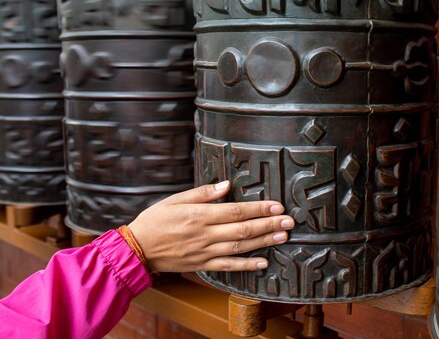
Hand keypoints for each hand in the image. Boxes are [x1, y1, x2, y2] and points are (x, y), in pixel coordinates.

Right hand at [127, 181, 293, 272]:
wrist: (137, 249)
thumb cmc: (155, 220)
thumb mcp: (176, 199)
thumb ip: (203, 193)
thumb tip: (227, 185)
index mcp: (199, 216)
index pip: (236, 211)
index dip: (259, 208)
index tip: (277, 206)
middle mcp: (205, 235)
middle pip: (243, 230)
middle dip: (269, 224)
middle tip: (289, 221)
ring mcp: (205, 252)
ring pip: (240, 247)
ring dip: (264, 242)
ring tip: (283, 236)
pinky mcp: (203, 265)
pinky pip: (228, 266)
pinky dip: (246, 265)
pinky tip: (263, 262)